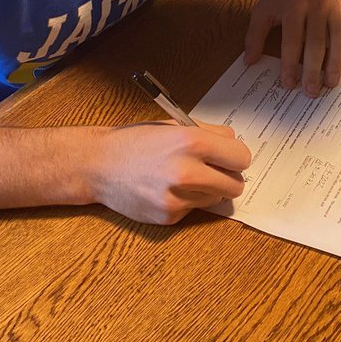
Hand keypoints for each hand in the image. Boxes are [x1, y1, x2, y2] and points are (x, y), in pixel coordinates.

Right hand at [88, 121, 250, 224]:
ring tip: (186, 177)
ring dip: (209, 189)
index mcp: (191, 142)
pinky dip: (188, 200)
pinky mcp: (169, 216)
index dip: (236, 157)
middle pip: (236, 184)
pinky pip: (195, 209)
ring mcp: (177, 197)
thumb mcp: (173, 125)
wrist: (99, 165)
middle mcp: (186, 171)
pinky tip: (168, 189)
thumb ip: (208, 133)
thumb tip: (234, 143)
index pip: (241, 157)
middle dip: (228, 177)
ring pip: (217, 199)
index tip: (230, 157)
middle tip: (214, 170)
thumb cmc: (136, 141)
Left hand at [244, 0, 340, 96]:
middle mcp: (317, 7)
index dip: (290, 63)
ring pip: (338, 39)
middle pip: (317, 43)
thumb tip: (249, 62)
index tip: (289, 84)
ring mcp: (334, 9)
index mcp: (294, 6)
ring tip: (332, 83)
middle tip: (311, 91)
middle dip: (313, 69)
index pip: (293, 40)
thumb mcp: (262, 10)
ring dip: (336, 63)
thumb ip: (254, 35)